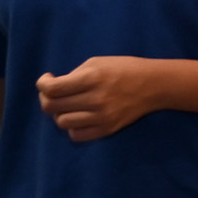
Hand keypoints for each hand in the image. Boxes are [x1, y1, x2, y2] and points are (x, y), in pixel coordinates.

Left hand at [36, 56, 164, 142]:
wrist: (155, 85)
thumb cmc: (124, 68)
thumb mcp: (97, 62)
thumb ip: (74, 75)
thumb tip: (53, 88)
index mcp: (92, 78)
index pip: (52, 88)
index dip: (42, 84)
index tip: (47, 80)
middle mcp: (95, 99)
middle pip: (52, 107)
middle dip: (47, 98)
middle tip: (54, 93)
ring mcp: (102, 117)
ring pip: (62, 122)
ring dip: (60, 113)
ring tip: (68, 105)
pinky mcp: (107, 129)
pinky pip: (77, 135)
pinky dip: (72, 126)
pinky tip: (78, 116)